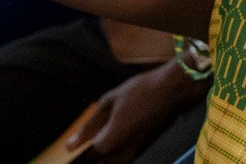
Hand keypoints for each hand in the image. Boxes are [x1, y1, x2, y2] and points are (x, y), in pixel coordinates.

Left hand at [67, 61, 205, 163]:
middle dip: (96, 157)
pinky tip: (120, 138)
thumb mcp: (110, 101)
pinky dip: (120, 152)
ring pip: (118, 162)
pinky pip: (128, 157)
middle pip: (104, 163)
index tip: (74, 150)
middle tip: (92, 145)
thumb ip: (89, 125)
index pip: (90, 157)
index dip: (80, 154)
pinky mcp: (146, 146)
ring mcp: (137, 150)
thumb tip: (71, 144)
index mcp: (111, 140)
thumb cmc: (142, 90)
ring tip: (106, 143)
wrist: (173, 88)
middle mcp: (124, 150)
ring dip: (108, 156)